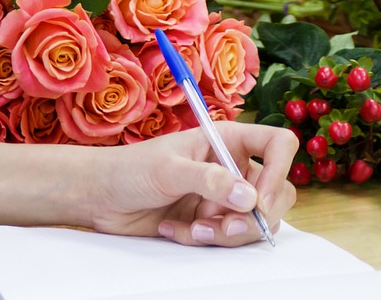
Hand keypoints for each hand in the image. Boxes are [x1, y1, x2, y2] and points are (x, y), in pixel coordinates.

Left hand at [80, 122, 298, 246]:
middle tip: (223, 227)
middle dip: (254, 217)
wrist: (102, 197)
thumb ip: (208, 180)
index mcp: (226, 140)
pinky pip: (227, 238)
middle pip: (276, 192)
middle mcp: (231, 167)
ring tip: (191, 228)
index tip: (259, 201)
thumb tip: (249, 198)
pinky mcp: (210, 221)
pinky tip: (176, 229)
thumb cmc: (129, 169)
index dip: (279, 171)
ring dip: (226, 233)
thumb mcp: (167, 169)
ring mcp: (222, 196)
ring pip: (254, 222)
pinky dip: (204, 240)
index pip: (277, 145)